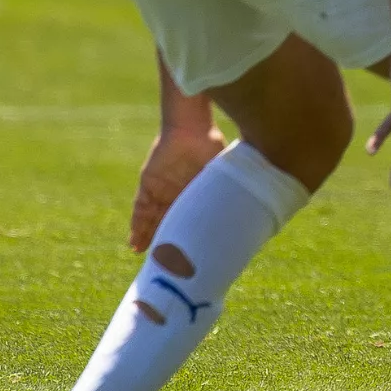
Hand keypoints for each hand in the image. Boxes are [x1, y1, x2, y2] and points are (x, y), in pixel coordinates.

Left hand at [128, 125, 225, 252]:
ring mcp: (160, 188)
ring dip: (147, 237)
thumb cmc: (210, 145)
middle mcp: (175, 192)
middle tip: (162, 264)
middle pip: (166, 221)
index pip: (186, 218)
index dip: (184, 236)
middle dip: (163, 241)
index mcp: (192, 191)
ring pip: (151, 219)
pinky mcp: (148, 183)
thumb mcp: (223, 173)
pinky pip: (140, 208)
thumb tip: (256, 205)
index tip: (184, 256)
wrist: (191, 127)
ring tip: (145, 257)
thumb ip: (229, 189)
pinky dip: (137, 224)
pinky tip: (135, 241)